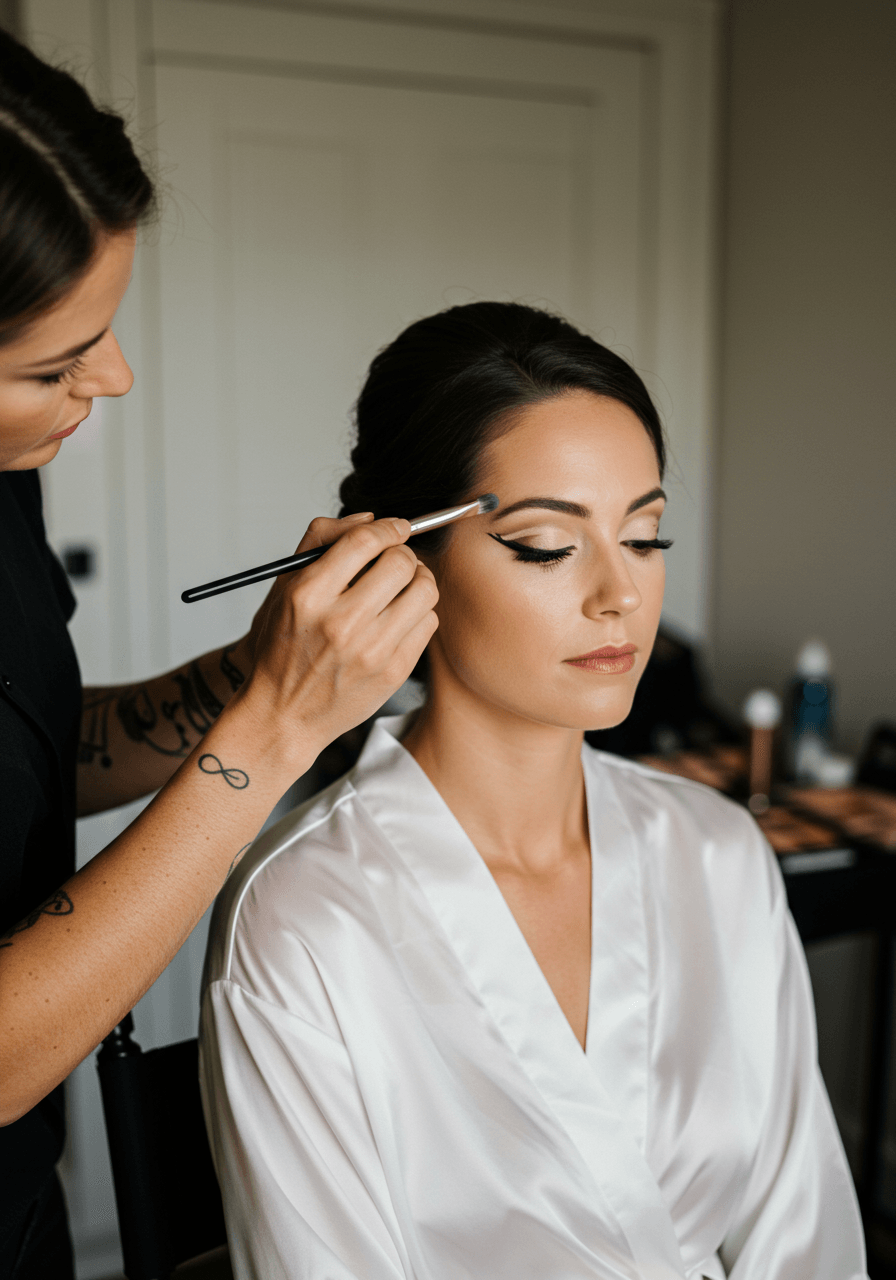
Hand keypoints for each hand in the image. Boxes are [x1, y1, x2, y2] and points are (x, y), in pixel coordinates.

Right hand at [231, 514, 437, 766]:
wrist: (284, 714)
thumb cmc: (283, 647)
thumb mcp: (285, 587)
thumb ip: (321, 541)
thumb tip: (371, 518)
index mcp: (308, 595)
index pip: (365, 541)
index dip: (389, 527)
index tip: (397, 528)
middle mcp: (340, 623)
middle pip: (402, 562)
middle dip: (403, 554)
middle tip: (395, 560)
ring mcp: (371, 651)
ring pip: (424, 590)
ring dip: (419, 580)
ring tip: (402, 587)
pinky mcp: (393, 672)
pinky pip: (429, 623)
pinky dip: (419, 612)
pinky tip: (399, 618)